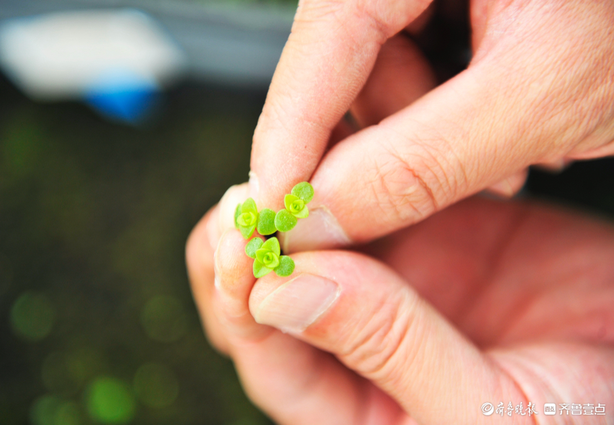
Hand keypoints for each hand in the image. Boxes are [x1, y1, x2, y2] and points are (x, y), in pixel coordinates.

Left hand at [186, 189, 613, 423]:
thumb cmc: (580, 419)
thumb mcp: (488, 411)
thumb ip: (388, 351)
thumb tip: (282, 293)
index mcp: (349, 402)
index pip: (262, 351)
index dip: (238, 298)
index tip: (243, 246)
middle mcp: (351, 338)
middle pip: (259, 288)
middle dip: (246, 243)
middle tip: (251, 197)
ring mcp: (382, 279)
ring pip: (302, 233)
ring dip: (289, 198)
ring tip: (293, 160)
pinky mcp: (419, 230)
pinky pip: (358, 194)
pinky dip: (343, 168)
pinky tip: (344, 145)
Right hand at [248, 0, 613, 251]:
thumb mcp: (542, 93)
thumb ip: (423, 161)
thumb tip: (322, 211)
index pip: (322, 41)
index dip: (288, 135)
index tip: (270, 212)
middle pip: (346, 71)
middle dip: (389, 144)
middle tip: (450, 185)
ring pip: (381, 85)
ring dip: (429, 142)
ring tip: (513, 154)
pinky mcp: (448, 15)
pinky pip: (415, 81)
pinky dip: (449, 125)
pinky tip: (506, 135)